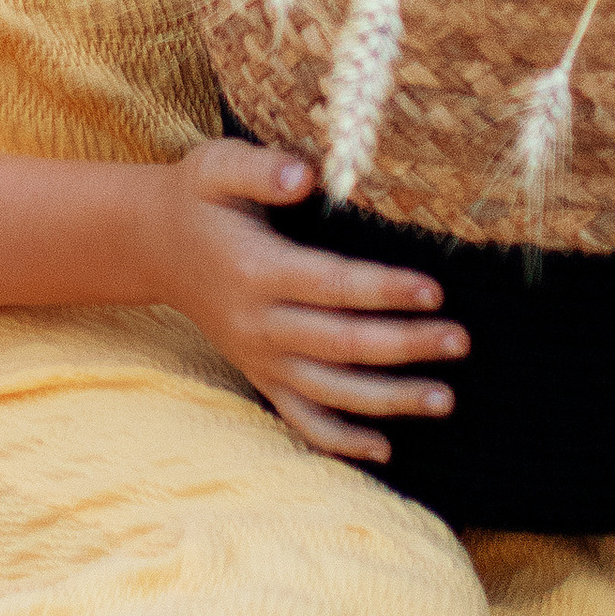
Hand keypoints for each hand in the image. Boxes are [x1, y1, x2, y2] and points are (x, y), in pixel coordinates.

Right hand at [151, 141, 467, 464]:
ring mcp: (259, 358)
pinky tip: (386, 450)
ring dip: (389, 400)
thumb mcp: (217, 165)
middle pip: (341, 344)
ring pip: (330, 392)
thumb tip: (305, 176)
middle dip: (405, 345)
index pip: (331, 286)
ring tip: (445, 399)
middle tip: (460, 341)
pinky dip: (341, 440)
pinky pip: (301, 419)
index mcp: (255, 271)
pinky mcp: (259, 375)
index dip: (383, 290)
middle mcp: (257, 324)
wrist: (154, 246)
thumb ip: (260, 169)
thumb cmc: (199, 198)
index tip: (433, 291)